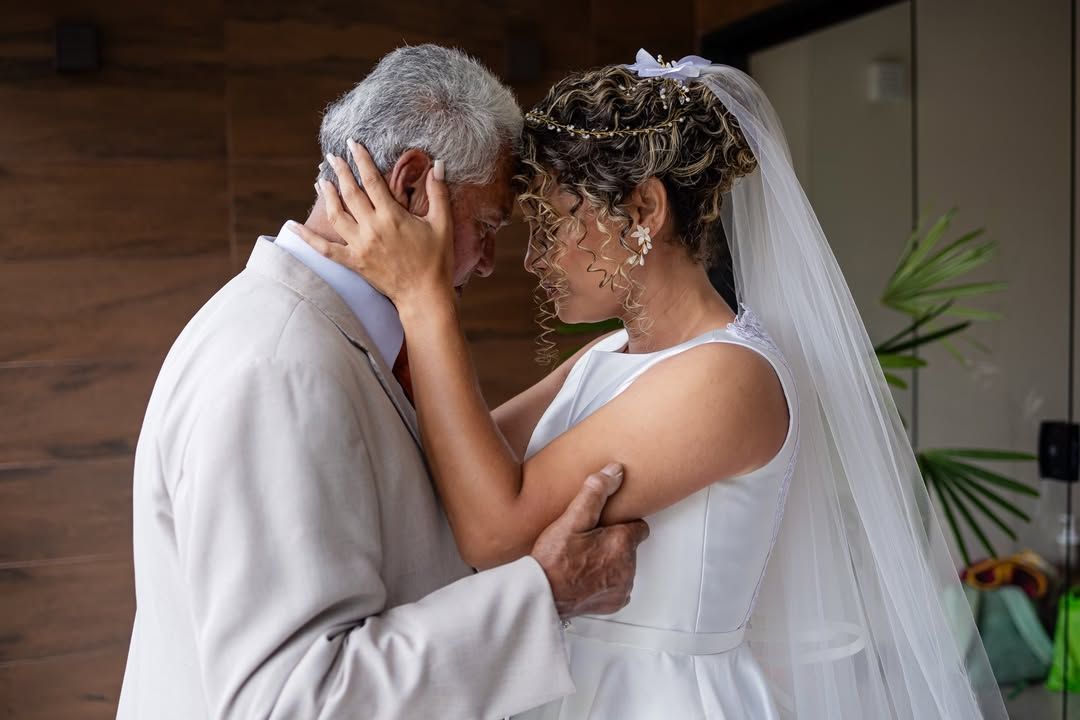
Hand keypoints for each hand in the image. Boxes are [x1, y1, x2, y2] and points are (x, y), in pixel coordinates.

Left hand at [289, 140, 454, 310]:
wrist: (424, 294)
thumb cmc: (436, 259)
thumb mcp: (442, 224)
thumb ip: (438, 193)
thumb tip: (439, 164)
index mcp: (392, 217)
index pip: (372, 181)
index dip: (362, 160)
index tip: (353, 144)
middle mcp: (372, 229)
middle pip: (350, 193)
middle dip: (341, 171)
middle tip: (333, 157)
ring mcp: (360, 246)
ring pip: (336, 215)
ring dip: (327, 196)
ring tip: (322, 181)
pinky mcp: (353, 262)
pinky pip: (324, 249)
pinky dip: (307, 238)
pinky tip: (293, 226)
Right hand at [530, 463, 649, 619]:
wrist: (543, 595)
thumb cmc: (554, 559)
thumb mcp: (572, 519)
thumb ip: (595, 492)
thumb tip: (615, 471)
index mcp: (622, 543)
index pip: (639, 527)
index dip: (622, 524)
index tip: (605, 526)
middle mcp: (628, 566)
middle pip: (629, 547)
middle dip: (613, 543)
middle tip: (587, 542)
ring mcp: (622, 586)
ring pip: (624, 566)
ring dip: (610, 562)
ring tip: (583, 559)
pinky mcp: (614, 603)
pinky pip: (617, 586)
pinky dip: (605, 582)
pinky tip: (585, 576)